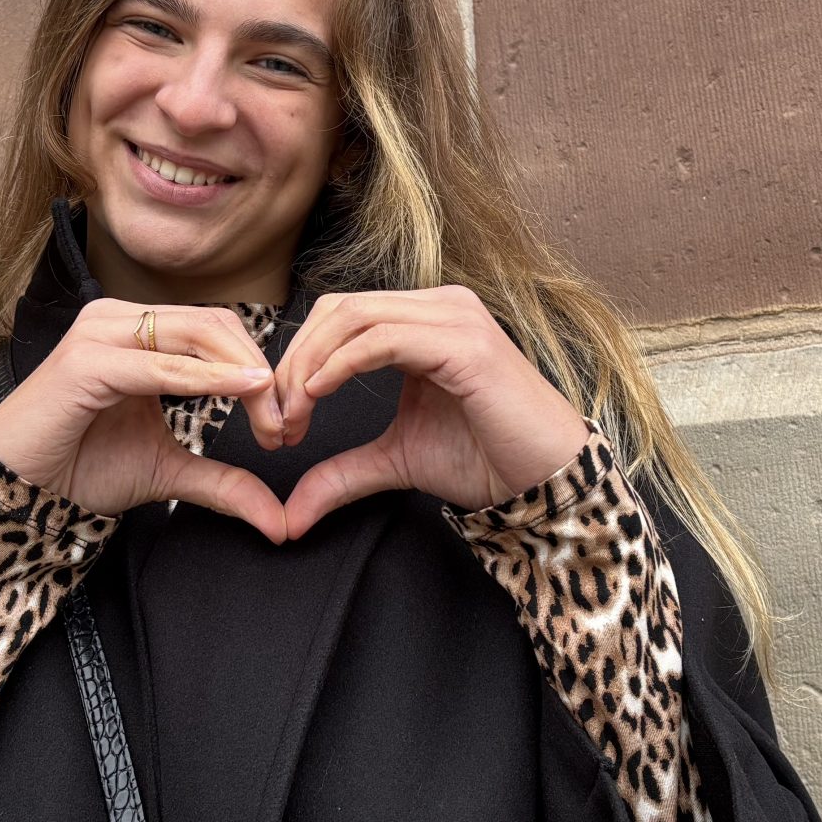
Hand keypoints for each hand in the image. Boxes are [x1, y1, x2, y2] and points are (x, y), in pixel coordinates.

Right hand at [0, 298, 289, 542]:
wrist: (18, 490)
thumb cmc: (80, 468)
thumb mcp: (168, 472)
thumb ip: (223, 484)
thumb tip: (278, 519)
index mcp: (137, 332)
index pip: (217, 330)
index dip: (259, 369)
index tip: (283, 424)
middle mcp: (118, 320)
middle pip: (214, 324)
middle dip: (259, 371)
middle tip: (282, 423)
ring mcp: (99, 333)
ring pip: (194, 333)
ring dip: (240, 374)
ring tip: (267, 417)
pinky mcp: (85, 361)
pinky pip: (159, 364)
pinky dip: (206, 379)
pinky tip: (240, 392)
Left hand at [268, 285, 594, 538]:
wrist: (545, 480)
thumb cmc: (486, 460)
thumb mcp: (397, 462)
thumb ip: (343, 473)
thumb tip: (292, 514)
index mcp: (424, 321)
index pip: (340, 316)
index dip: (299, 360)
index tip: (278, 419)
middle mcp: (440, 306)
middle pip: (338, 309)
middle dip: (295, 361)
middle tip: (277, 419)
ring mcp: (454, 318)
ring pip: (354, 317)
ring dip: (310, 366)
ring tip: (293, 415)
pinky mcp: (463, 343)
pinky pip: (383, 338)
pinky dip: (340, 364)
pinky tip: (319, 395)